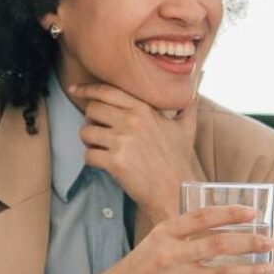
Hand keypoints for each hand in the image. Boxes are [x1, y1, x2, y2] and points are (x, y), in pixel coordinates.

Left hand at [67, 81, 199, 220]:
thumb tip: (197, 82)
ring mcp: (122, 141)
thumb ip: (187, 105)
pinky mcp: (115, 162)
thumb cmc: (179, 161)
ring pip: (86, 131)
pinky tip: (104, 164)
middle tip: (98, 130)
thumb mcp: (186, 127)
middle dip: (90, 119)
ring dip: (89, 141)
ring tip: (101, 148)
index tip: (76, 89)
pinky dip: (92, 160)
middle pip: (92, 109)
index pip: (107, 91)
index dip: (88, 89)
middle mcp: (131, 121)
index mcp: (144, 108)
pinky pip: (88, 155)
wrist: (176, 191)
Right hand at [70, 203, 273, 273]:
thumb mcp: (155, 240)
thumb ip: (182, 232)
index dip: (229, 213)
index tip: (252, 212)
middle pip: (217, 245)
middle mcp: (170, 255)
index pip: (202, 217)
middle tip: (268, 241)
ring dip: (250, 271)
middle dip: (248, 242)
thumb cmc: (139, 267)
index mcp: (164, 233)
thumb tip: (221, 224)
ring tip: (269, 267)